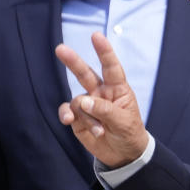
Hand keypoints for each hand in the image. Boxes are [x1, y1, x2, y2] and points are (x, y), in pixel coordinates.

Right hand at [55, 32, 147, 167]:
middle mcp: (100, 93)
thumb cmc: (129, 133)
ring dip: (86, 116)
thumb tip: (83, 101)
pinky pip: (68, 112)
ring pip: (78, 102)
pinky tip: (69, 122)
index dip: (104, 51)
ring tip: (100, 130)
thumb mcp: (123, 121)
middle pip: (85, 74)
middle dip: (73, 61)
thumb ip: (104, 110)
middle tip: (60, 49)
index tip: (96, 35)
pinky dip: (68, 116)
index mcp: (117, 89)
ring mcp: (88, 105)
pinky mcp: (77, 117)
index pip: (111, 67)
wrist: (123, 154)